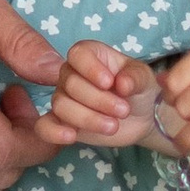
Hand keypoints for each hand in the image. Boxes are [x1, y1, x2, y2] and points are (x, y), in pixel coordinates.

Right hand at [37, 41, 161, 150]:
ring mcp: (64, 98)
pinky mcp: (61, 123)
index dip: (90, 68)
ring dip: (88, 118)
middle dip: (98, 100)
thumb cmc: (139, 89)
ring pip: (61, 105)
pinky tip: (71, 136)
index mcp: (90, 55)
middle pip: (70, 83)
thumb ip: (135, 77)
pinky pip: (45, 126)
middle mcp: (71, 74)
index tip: (110, 82)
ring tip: (113, 126)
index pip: (78, 54)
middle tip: (123, 110)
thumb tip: (122, 84)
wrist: (142, 117)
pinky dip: (53, 132)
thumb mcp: (144, 79)